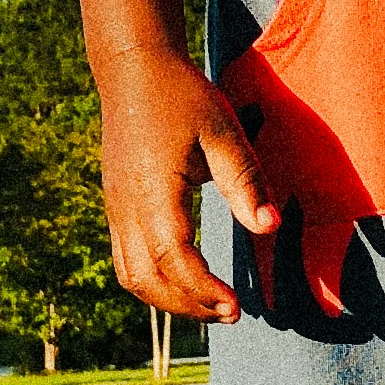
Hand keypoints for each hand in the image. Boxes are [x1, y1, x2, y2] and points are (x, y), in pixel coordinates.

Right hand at [98, 51, 277, 322]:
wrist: (133, 70)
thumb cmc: (182, 96)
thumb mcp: (222, 132)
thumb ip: (245, 181)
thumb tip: (270, 226)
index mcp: (154, 192)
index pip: (174, 259)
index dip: (204, 290)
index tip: (237, 306)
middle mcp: (128, 208)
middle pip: (148, 280)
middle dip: (189, 305)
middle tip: (231, 313)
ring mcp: (116, 210)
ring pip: (132, 277)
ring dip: (169, 300)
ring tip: (210, 304)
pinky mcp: (115, 207)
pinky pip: (126, 260)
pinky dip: (153, 282)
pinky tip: (183, 280)